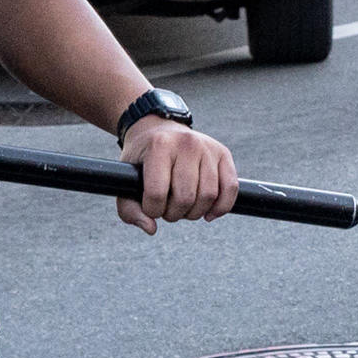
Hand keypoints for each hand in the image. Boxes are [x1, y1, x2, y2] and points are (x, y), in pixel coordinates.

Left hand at [116, 116, 236, 231]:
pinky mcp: (223, 153)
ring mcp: (208, 147)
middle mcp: (187, 144)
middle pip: (185, 198)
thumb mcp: (126, 178)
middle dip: (174, 214)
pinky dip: (221, 207)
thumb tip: (151, 229)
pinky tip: (208, 213)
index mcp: (159, 146)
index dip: (152, 210)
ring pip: (209, 196)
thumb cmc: (142, 158)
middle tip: (167, 209)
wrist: (159, 128)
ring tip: (183, 208)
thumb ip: (129, 209)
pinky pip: (230, 188)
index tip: (150, 207)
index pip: (157, 193)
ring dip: (194, 213)